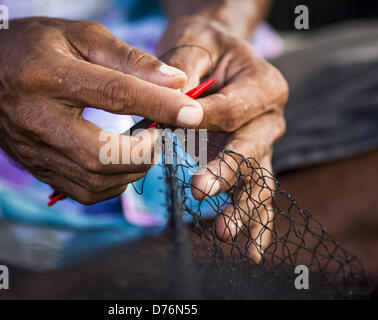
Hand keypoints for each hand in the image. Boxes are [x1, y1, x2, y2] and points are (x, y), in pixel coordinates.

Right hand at [0, 18, 205, 203]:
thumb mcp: (78, 36)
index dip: (159, 105)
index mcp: (48, 75)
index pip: (114, 94)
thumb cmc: (31, 48)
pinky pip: (84, 193)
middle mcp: (38, 120)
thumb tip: (175, 82)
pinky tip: (120, 163)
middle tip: (161, 136)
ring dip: (132, 170)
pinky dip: (114, 184)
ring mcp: (35, 152)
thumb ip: (128, 59)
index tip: (193, 113)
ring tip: (143, 148)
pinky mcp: (37, 170)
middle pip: (101, 154)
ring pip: (95, 182)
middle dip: (145, 152)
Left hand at [158, 16, 287, 261]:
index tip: (171, 127)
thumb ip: (183, 69)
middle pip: (250, 150)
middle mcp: (270, 119)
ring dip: (242, 208)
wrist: (217, 54)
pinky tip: (249, 250)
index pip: (232, 109)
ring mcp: (263, 144)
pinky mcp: (249, 163)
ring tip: (224, 232)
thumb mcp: (193, 43)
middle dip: (224, 172)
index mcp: (264, 85)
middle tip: (199, 189)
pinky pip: (255, 194)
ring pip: (257, 180)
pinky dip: (253, 222)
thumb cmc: (204, 47)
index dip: (203, 120)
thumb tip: (170, 102)